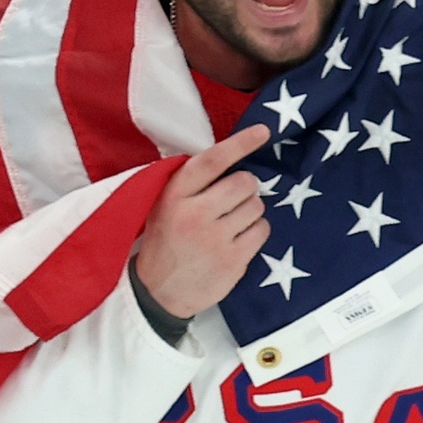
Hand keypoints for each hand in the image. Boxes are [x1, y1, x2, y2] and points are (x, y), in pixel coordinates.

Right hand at [130, 125, 273, 322]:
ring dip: (251, 211)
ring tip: (231, 223)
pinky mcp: (233, 260)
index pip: (212, 161)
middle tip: (233, 200)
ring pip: (257, 206)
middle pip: (245, 183)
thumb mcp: (164, 205)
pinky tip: (239, 239)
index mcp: (175, 194)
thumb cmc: (166, 241)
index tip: (263, 132)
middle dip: (246, 188)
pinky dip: (256, 231)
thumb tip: (232, 159)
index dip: (240, 143)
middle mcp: (195, 213)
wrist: (159, 290)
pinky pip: (262, 230)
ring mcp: (215, 238)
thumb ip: (191, 184)